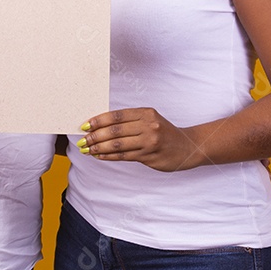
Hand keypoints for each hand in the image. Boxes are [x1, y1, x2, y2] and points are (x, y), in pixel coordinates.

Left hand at [77, 108, 198, 171]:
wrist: (188, 147)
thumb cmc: (164, 132)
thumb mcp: (150, 120)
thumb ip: (129, 122)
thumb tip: (100, 126)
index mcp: (146, 113)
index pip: (117, 116)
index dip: (99, 120)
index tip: (85, 125)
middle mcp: (148, 125)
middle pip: (115, 130)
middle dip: (95, 136)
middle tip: (82, 140)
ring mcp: (150, 141)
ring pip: (118, 145)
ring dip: (99, 148)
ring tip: (87, 149)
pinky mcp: (150, 156)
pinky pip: (124, 156)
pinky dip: (109, 156)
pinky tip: (99, 156)